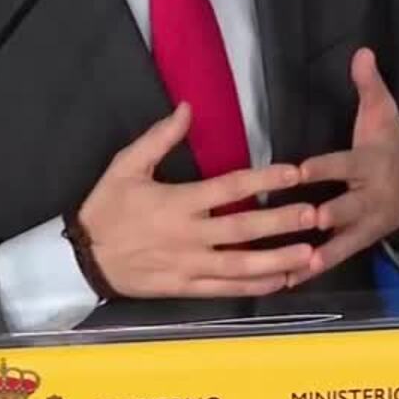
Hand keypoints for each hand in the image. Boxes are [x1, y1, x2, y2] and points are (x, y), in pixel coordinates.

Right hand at [76, 103, 318, 298]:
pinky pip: (227, 290)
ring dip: (278, 261)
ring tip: (310, 254)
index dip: (264, 180)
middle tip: (314, 215)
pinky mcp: (187, 288)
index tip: (294, 172)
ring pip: (241, 267)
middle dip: (281, 223)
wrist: (83, 258)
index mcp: (177, 203)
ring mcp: (189, 266)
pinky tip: (282, 281)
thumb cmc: (106, 208)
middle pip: (242, 231)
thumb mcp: (125, 166)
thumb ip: (159, 138)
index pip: (229, 189)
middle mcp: (189, 237)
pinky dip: (256, 287)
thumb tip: (187, 109)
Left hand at [295, 49, 398, 280]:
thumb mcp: (383, 111)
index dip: (324, 167)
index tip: (300, 170)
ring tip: (297, 265)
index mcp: (372, 163)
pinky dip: (315, 269)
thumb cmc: (389, 142)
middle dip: (331, 214)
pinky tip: (288, 281)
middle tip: (308, 220)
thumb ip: (369, 85)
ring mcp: (368, 223)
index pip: (345, 164)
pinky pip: (338, 256)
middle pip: (349, 207)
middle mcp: (372, 196)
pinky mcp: (361, 241)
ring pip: (344, 239)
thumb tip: (362, 50)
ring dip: (322, 253)